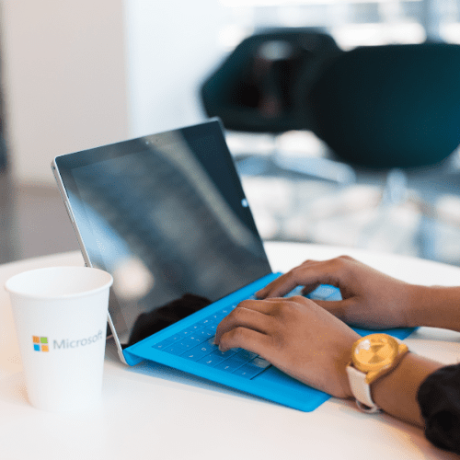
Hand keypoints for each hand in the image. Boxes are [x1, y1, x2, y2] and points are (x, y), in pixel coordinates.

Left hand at [215, 296, 359, 397]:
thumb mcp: (322, 322)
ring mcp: (278, 326)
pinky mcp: (274, 346)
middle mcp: (285, 309)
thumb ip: (301, 319)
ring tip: (220, 339)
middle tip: (224, 330)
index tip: (241, 322)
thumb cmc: (344, 349)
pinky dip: (226, 339)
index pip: (262, 302)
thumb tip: (284, 329)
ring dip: (223, 327)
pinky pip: (238, 336)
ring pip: (237, 317)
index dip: (247, 313)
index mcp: (297, 302)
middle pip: (244, 306)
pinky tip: (224, 347)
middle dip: (230, 318)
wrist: (357, 363)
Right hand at [256, 256, 414, 329]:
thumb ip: (321, 308)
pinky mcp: (347, 270)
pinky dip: (307, 283)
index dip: (277, 287)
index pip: (298, 275)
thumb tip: (296, 308)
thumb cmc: (385, 307)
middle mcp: (338, 261)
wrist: (411, 301)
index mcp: (337, 268)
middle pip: (300, 269)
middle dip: (279, 283)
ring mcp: (343, 264)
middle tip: (260, 296)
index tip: (262, 299)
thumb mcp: (350, 312)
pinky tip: (302, 295)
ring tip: (275, 295)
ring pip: (309, 270)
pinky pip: (320, 273)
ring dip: (292, 282)